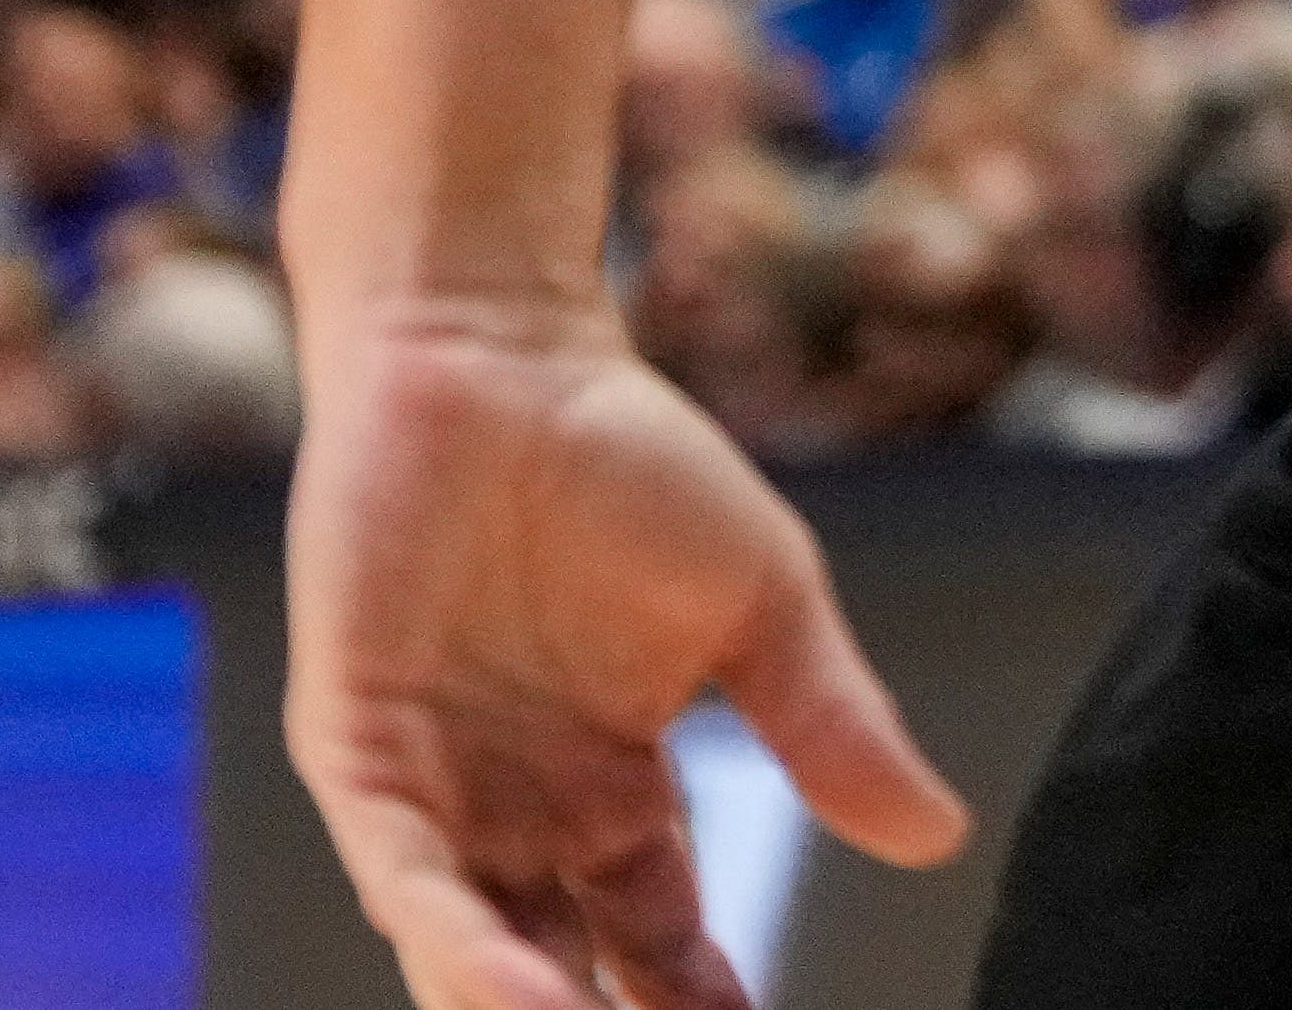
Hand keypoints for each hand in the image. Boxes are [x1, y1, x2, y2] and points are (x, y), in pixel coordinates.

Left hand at [285, 292, 965, 1009]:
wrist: (497, 348)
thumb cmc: (626, 455)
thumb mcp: (763, 604)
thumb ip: (831, 726)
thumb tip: (935, 836)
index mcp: (615, 795)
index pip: (659, 943)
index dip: (699, 1004)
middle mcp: (519, 815)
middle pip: (563, 972)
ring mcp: (433, 790)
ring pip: (471, 950)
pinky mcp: (356, 750)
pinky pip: (402, 877)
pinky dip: (453, 945)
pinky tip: (514, 997)